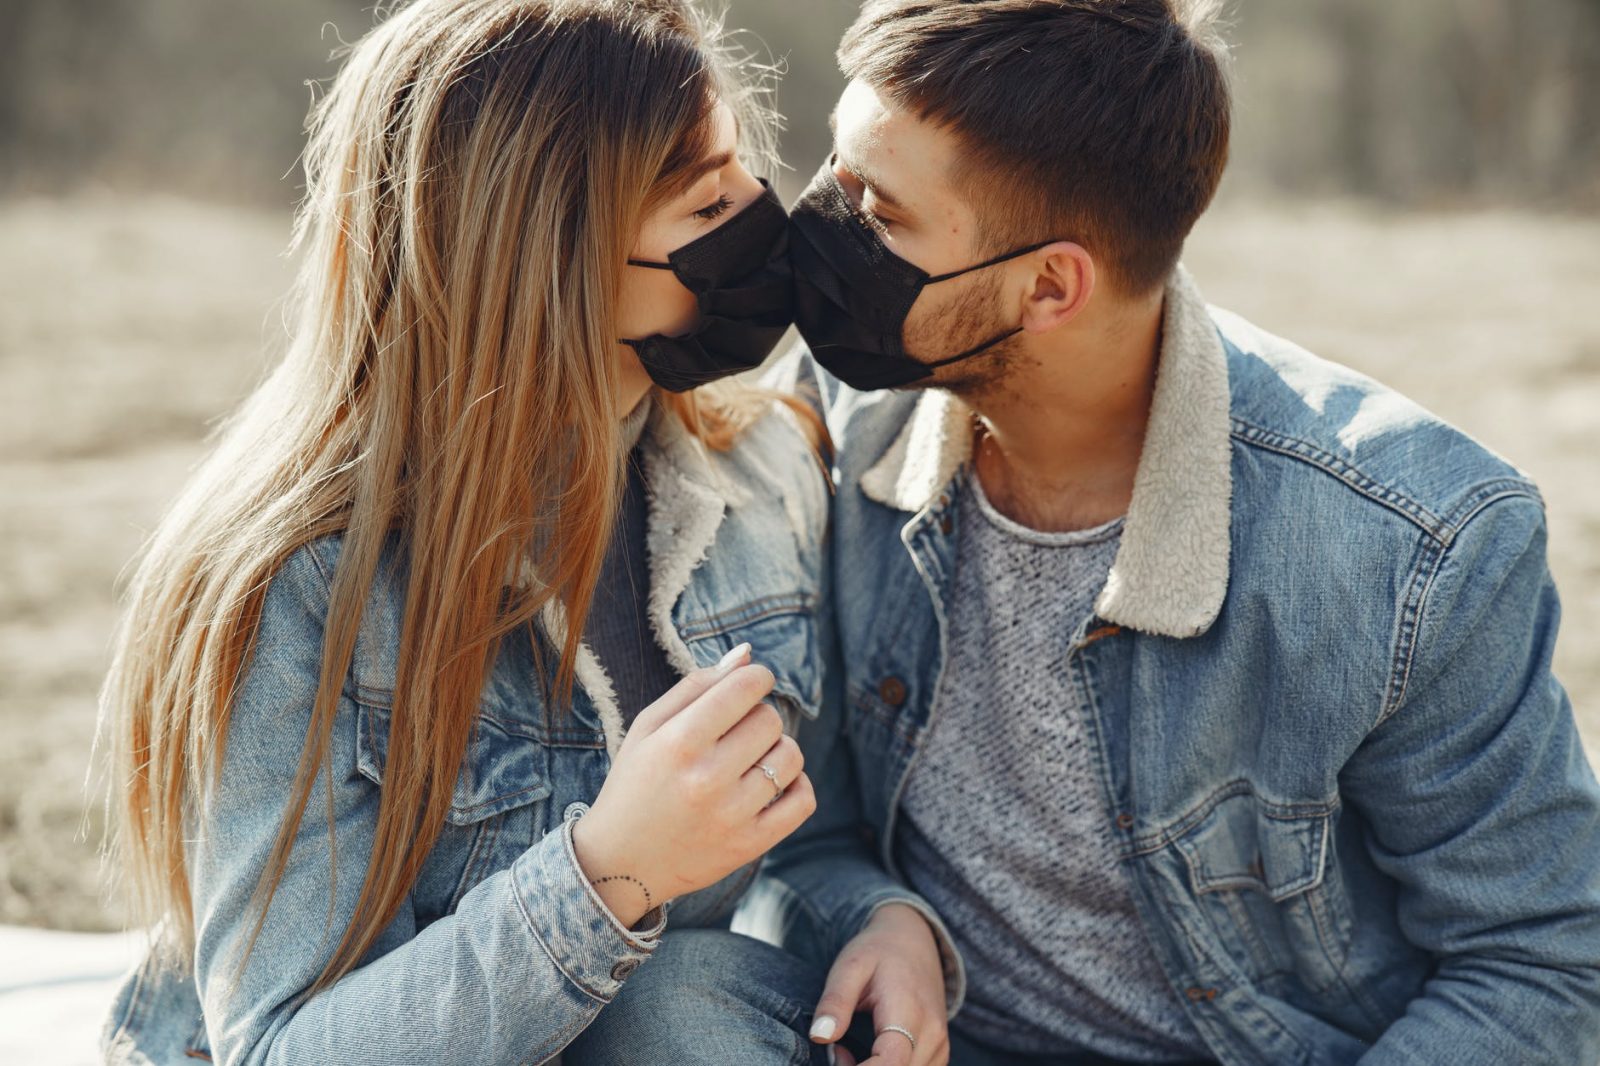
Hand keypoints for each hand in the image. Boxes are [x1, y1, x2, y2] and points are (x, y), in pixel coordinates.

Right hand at [571, 643, 815, 924]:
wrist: (620, 862)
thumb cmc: (635, 784)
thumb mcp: (649, 726)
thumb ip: (697, 685)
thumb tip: (748, 655)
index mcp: (679, 741)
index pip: (746, 688)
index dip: (757, 678)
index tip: (750, 686)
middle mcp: (706, 778)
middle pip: (770, 720)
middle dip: (759, 716)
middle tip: (737, 732)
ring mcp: (731, 815)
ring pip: (791, 757)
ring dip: (777, 750)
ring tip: (751, 759)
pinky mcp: (750, 845)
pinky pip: (803, 801)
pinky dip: (797, 785)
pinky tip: (772, 784)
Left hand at [810, 903, 949, 1065]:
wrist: (913, 940)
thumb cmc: (878, 952)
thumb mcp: (850, 966)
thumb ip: (835, 1001)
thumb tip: (819, 1037)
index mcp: (909, 1011)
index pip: (891, 1063)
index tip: (835, 1057)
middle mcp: (932, 1034)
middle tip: (836, 1050)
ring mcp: (940, 1046)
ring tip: (849, 1049)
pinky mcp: (939, 1054)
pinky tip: (869, 1056)